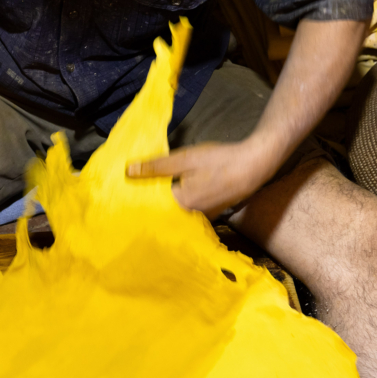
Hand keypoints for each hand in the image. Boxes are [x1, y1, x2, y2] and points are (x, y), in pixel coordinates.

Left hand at [126, 138, 283, 217]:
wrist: (255, 165)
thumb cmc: (219, 161)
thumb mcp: (184, 159)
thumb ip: (156, 167)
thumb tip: (128, 172)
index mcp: (180, 205)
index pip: (149, 208)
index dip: (136, 201)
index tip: (121, 197)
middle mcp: (189, 217)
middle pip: (161, 214)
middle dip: (147, 206)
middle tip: (130, 198)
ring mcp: (201, 218)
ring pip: (174, 215)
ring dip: (162, 207)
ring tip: (146, 197)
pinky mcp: (209, 215)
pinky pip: (187, 215)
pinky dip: (178, 207)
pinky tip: (172, 197)